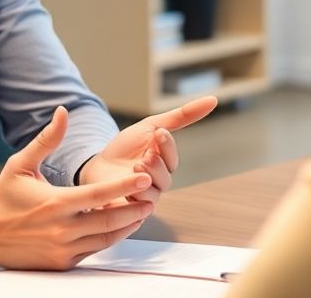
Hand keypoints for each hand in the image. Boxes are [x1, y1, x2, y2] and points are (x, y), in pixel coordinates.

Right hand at [0, 106, 153, 270]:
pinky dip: (108, 239)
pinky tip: (119, 227)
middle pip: (110, 221)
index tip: (144, 177)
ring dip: (126, 226)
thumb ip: (47, 139)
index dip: (125, 186)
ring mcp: (63, 249)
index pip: (99, 196)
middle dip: (134, 209)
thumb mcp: (21, 164)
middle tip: (151, 197)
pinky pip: (94, 251)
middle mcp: (61, 229)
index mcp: (55, 203)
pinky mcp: (62, 263)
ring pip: (106, 239)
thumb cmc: (4, 196)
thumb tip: (63, 111)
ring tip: (141, 212)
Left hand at [78, 96, 218, 203]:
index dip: (168, 146)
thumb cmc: (125, 147)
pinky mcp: (130, 211)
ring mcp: (145, 198)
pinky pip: (138, 209)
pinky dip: (133, 197)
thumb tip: (214, 99)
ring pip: (153, 195)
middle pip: (165, 179)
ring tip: (135, 168)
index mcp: (164, 163)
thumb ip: (182, 116)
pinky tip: (126, 189)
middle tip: (146, 156)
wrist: (97, 164)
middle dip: (157, 166)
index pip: (172, 157)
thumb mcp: (150, 126)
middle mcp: (158, 183)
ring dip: (145, 181)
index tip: (159, 133)